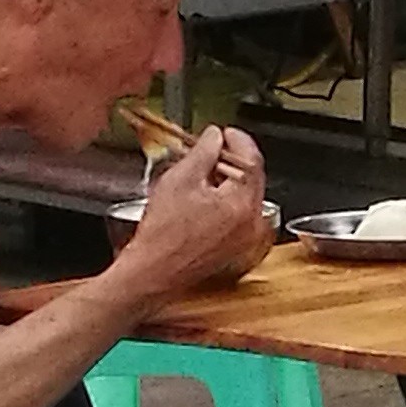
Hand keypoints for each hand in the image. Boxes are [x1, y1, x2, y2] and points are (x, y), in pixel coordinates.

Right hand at [122, 123, 271, 295]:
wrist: (153, 273)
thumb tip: (214, 137)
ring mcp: (247, 239)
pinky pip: (239, 215)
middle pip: (250, 179)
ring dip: (227, 181)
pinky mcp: (237, 248)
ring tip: (201, 175)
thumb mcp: (180, 180)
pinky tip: (203, 198)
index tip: (226, 133)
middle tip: (210, 151)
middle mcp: (252, 224)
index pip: (252, 161)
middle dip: (230, 161)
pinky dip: (226, 201)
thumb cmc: (163, 236)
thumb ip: (203, 152)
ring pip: (244, 197)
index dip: (238, 141)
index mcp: (242, 205)